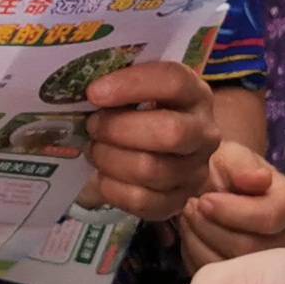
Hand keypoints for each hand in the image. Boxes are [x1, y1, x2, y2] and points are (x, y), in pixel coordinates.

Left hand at [76, 61, 218, 223]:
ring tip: (95, 149)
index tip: (94, 92)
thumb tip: (80, 89)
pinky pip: (142, 200)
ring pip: (151, 169)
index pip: (174, 81)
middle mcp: (204, 132)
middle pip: (169, 132)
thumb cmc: (142, 115)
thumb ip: (119, 86)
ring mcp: (195, 171)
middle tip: (92, 125)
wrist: (164, 156)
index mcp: (195, 94)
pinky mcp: (179, 202)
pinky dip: (113, 188)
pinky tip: (103, 176)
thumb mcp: (137, 93)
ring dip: (110, 159)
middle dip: (119, 129)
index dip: (132, 84)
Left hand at [177, 138, 284, 272]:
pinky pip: (215, 275)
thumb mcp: (232, 156)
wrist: (213, 188)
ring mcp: (266, 266)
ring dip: (198, 241)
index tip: (203, 199)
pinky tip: (190, 235)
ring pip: (230, 266)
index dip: (232, 211)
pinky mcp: (242, 281)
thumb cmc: (226, 170)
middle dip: (210, 227)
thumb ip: (243, 165)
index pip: (270, 217)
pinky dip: (193, 256)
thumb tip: (259, 179)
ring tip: (187, 218)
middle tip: (189, 207)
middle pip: (248, 248)